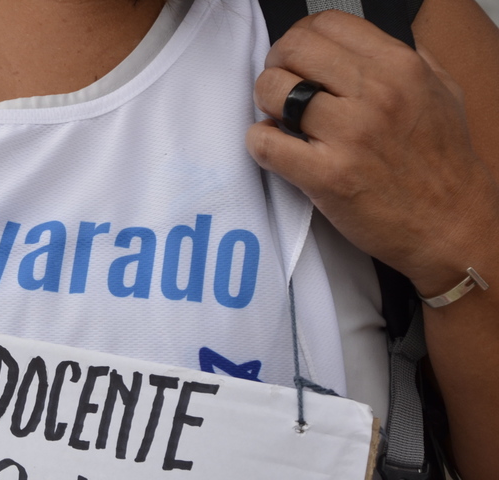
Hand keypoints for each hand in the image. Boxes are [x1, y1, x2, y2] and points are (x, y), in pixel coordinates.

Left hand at [246, 11, 498, 297]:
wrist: (452, 224)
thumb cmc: (445, 163)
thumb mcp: (441, 92)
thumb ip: (407, 60)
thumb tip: (369, 42)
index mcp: (400, 67)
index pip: (327, 24)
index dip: (301, 38)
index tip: (297, 57)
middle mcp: (375, 94)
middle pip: (294, 49)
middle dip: (277, 65)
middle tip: (280, 88)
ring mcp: (349, 135)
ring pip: (273, 91)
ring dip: (265, 103)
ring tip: (280, 120)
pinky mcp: (326, 176)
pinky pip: (265, 144)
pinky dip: (259, 144)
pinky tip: (275, 148)